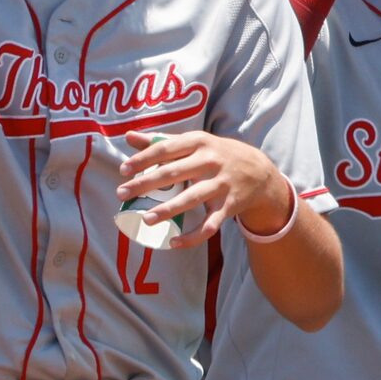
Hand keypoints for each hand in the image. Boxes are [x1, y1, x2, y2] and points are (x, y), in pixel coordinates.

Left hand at [116, 131, 294, 250]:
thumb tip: (129, 137)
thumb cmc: (216, 154)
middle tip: (122, 194)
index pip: (166, 149)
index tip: (123, 171)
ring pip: (191, 199)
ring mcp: (221, 184)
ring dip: (167, 210)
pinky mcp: (228, 206)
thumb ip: (161, 141)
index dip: (143, 159)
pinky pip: (209, 225)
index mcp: (198, 142)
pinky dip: (192, 237)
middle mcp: (210, 161)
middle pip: (173, 173)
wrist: (258, 171)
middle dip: (145, 184)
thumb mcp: (194, 142)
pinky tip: (173, 242)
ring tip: (146, 219)